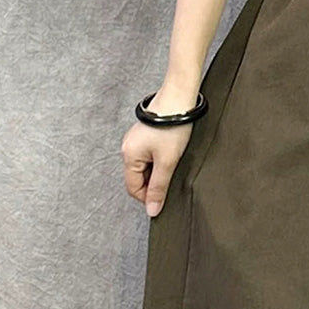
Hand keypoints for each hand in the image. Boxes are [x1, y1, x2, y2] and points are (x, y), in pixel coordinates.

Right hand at [121, 85, 198, 217]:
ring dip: (158, 172)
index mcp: (129, 155)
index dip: (148, 198)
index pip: (133, 188)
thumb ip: (159, 187)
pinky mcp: (146, 134)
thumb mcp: (167, 162)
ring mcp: (136, 140)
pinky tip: (172, 156)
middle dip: (154, 184)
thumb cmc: (173, 126)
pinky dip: (160, 161)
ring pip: (145, 167)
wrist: (180, 97)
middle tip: (172, 181)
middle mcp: (128, 147)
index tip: (164, 200)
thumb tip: (152, 210)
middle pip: (138, 178)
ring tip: (173, 165)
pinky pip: (150, 156)